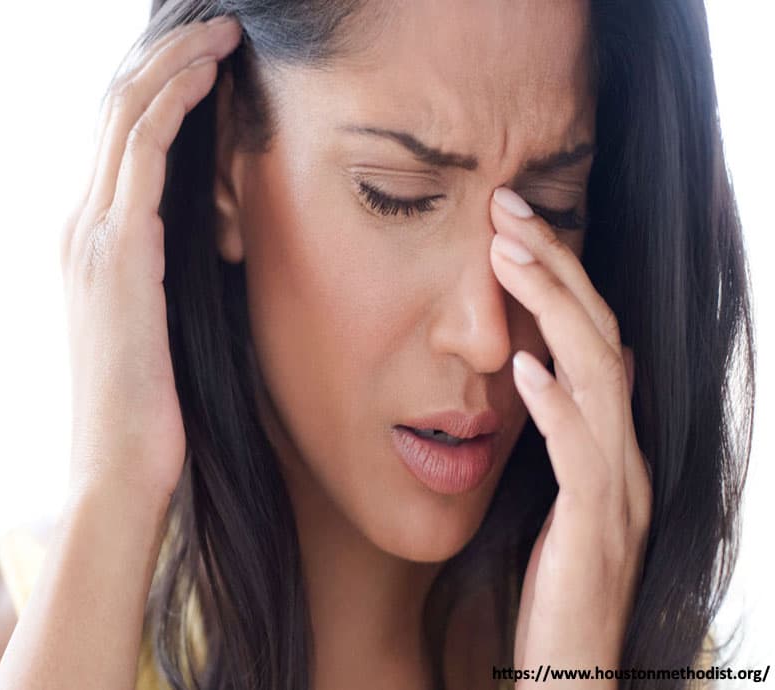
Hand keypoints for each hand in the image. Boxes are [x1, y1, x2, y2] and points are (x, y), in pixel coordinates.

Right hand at [59, 15, 242, 498]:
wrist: (119, 469)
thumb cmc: (150, 406)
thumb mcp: (158, 324)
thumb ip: (167, 270)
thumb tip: (211, 229)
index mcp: (88, 243)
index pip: (113, 140)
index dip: (154, 87)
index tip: (201, 58)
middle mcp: (79, 227)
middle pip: (113, 111)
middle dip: (163, 58)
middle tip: (213, 27)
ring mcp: (91, 238)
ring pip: (125, 117)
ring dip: (174, 65)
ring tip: (221, 34)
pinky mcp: (119, 254)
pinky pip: (143, 153)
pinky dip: (174, 103)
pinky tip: (208, 75)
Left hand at [488, 187, 652, 688]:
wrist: (576, 670)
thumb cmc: (557, 583)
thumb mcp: (559, 494)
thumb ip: (561, 434)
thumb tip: (550, 372)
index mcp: (612, 441)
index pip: (595, 336)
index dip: (561, 274)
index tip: (512, 223)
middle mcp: (625, 453)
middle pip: (602, 336)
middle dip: (557, 266)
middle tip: (507, 209)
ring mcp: (618, 489)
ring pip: (599, 376)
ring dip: (554, 308)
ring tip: (507, 255)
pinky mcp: (597, 530)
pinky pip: (582, 457)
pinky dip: (555, 406)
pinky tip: (522, 367)